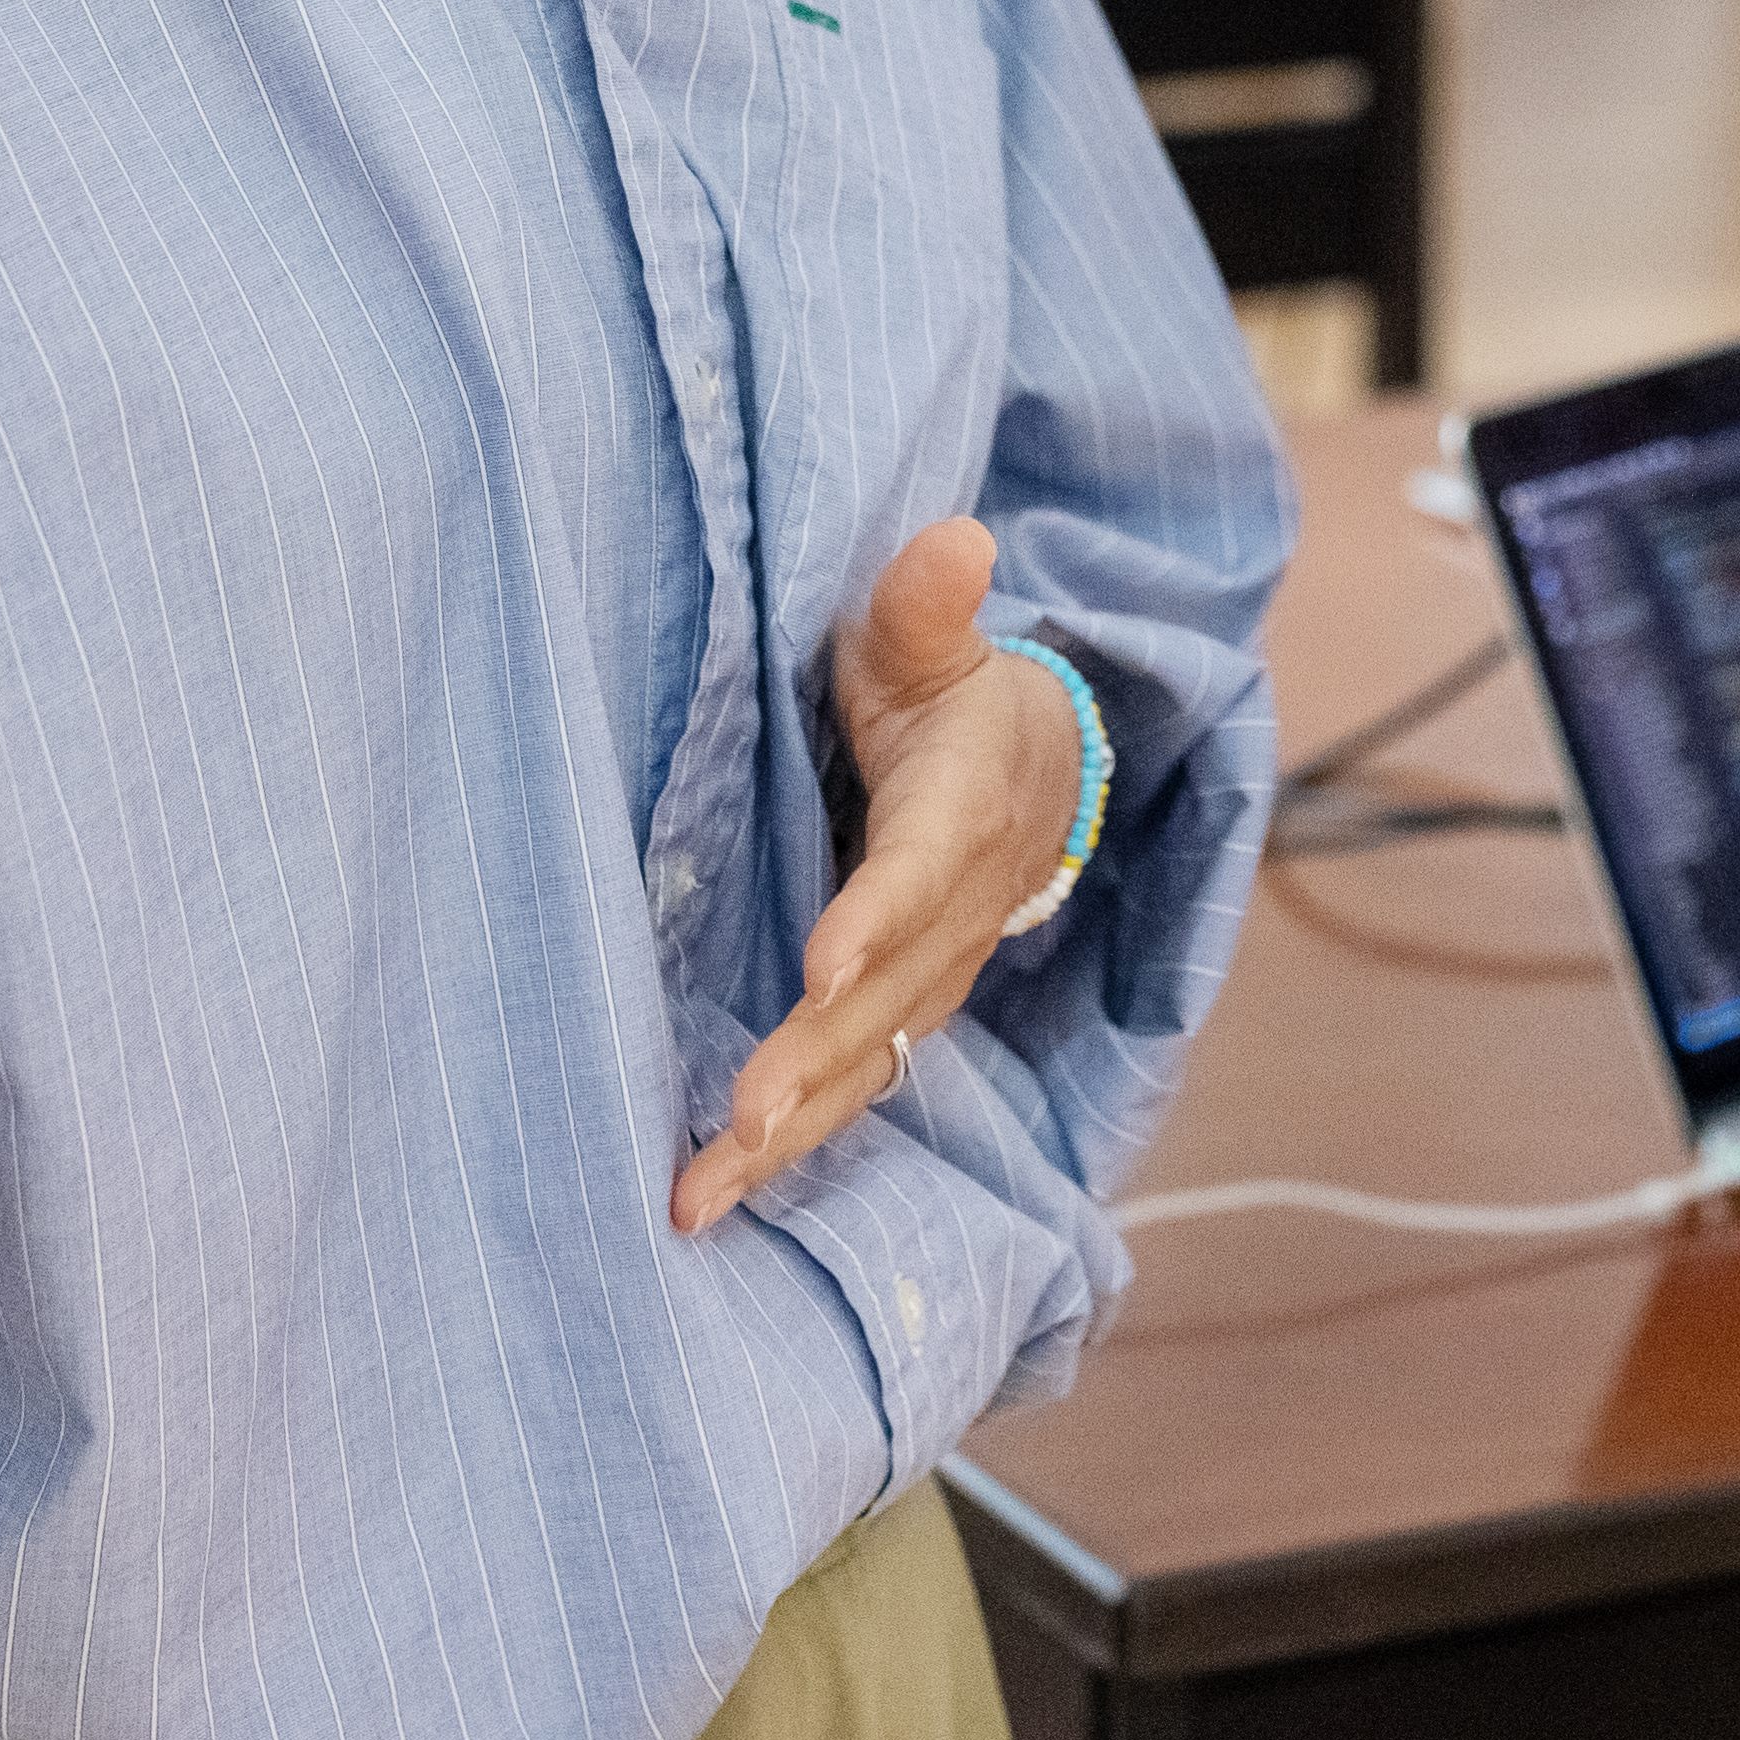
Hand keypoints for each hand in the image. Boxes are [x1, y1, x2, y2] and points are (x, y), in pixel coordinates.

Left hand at [677, 519, 1083, 1236]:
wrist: (1039, 772)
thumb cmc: (954, 695)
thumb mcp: (935, 641)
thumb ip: (928, 606)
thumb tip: (955, 538)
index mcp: (958, 813)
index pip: (919, 869)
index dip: (875, 916)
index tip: (824, 963)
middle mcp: (952, 916)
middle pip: (881, 999)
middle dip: (808, 1062)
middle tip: (735, 1121)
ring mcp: (931, 979)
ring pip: (862, 1066)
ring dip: (785, 1134)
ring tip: (700, 1197)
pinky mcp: (900, 1016)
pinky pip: (848, 1088)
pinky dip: (786, 1149)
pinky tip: (708, 1201)